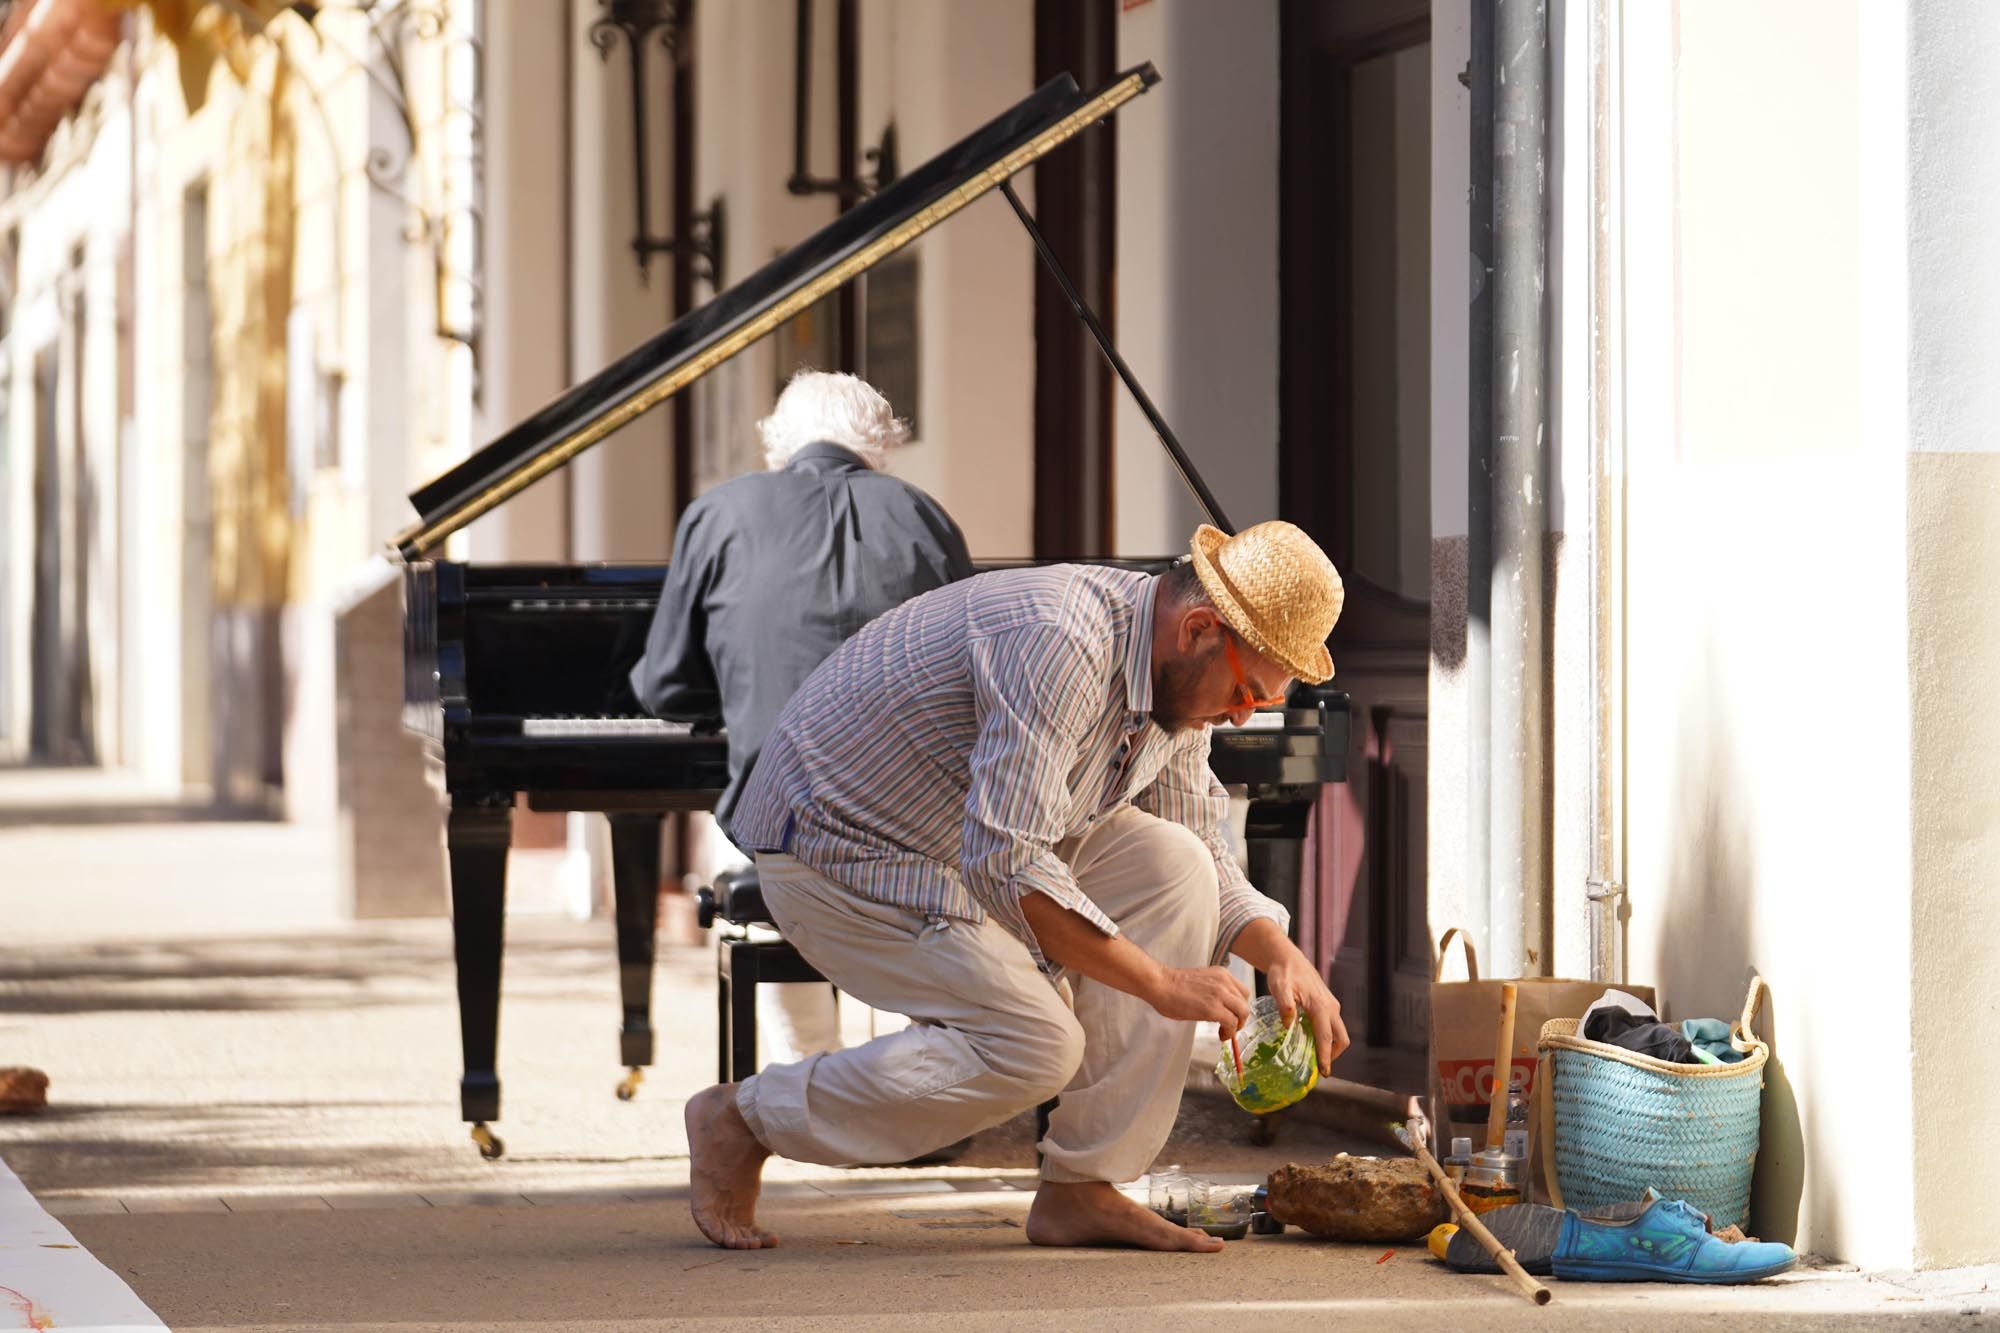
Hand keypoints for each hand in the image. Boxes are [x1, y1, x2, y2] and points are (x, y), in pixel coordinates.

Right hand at [1145, 965, 1252, 1039]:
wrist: (1160, 984)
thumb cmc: (1173, 985)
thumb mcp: (1201, 983)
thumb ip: (1214, 992)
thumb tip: (1220, 1010)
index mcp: (1221, 974)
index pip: (1242, 992)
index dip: (1239, 1007)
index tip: (1232, 1016)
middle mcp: (1224, 982)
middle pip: (1245, 1003)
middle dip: (1240, 1018)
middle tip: (1230, 1027)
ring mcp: (1220, 994)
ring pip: (1242, 1013)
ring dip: (1236, 1026)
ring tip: (1224, 1032)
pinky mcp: (1213, 1008)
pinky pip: (1231, 1023)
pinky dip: (1229, 1032)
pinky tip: (1221, 1035)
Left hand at [1262, 947, 1350, 1075]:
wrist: (1288, 959)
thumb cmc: (1283, 973)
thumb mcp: (1279, 987)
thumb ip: (1284, 1005)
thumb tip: (1289, 1025)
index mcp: (1320, 1006)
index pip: (1326, 1037)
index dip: (1326, 1056)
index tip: (1324, 1072)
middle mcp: (1330, 1007)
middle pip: (1341, 1039)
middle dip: (1333, 1056)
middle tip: (1318, 1069)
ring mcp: (1331, 1006)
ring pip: (1338, 1033)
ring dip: (1330, 1048)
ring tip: (1313, 1059)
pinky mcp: (1328, 1006)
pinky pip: (1332, 1027)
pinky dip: (1327, 1038)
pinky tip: (1311, 1043)